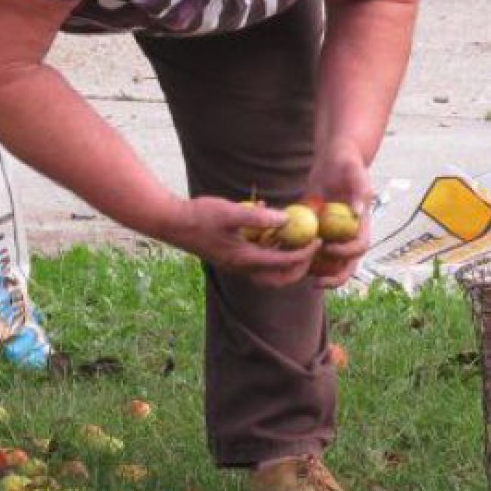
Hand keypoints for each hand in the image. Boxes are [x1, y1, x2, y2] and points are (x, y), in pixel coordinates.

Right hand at [167, 196, 316, 285]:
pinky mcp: (230, 257)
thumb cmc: (200, 215)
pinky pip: (258, 261)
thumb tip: (286, 219)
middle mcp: (241, 267)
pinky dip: (271, 252)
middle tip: (312, 250)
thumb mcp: (231, 211)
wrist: (172, 223)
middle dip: (299, 268)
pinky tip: (274, 230)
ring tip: (298, 243)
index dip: (304, 253)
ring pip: (269, 273)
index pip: (283, 263)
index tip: (318, 240)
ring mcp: (235, 264)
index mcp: (244, 259)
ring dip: (286, 262)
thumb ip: (258, 217)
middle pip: (279, 278)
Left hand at [303, 145, 372, 288]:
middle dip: (334, 278)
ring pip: (328, 263)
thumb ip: (360, 191)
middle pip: (346, 264)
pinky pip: (312, 251)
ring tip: (298, 276)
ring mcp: (333, 235)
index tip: (327, 247)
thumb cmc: (348, 163)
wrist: (334, 160)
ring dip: (316, 272)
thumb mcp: (355, 173)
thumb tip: (357, 212)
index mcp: (361, 224)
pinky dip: (302, 257)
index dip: (345, 253)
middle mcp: (348, 234)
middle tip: (317, 283)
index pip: (359, 247)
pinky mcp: (318, 231)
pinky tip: (286, 259)